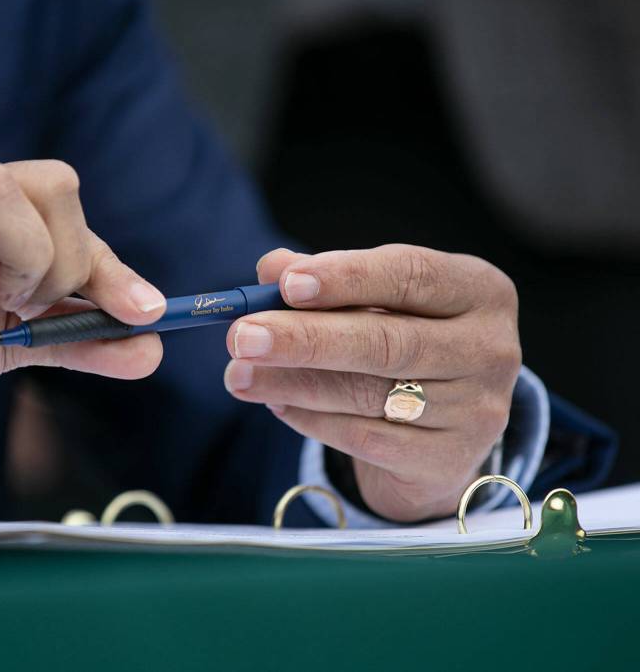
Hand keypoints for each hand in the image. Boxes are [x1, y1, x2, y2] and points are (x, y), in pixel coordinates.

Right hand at [0, 155, 165, 461]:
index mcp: (9, 216)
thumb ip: (81, 342)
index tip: (143, 314)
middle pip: (53, 184)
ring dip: (21, 254)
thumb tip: (150, 350)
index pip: (77, 218)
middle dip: (63, 261)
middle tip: (29, 310)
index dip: (114, 270)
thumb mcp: (17, 347)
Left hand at [223, 245, 520, 521]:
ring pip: (368, 394)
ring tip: (238, 373)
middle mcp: (490, 349)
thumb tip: (270, 267)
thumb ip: (326, 281)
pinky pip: (362, 438)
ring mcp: (476, 410)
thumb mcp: (375, 301)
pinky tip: (274, 403)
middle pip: (387, 341)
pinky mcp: (447, 460)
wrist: (446, 429)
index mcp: (479, 291)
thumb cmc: (403, 340)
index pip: (411, 275)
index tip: (286, 284)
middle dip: (305, 338)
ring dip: (292, 383)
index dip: (347, 278)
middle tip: (242, 336)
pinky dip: (310, 419)